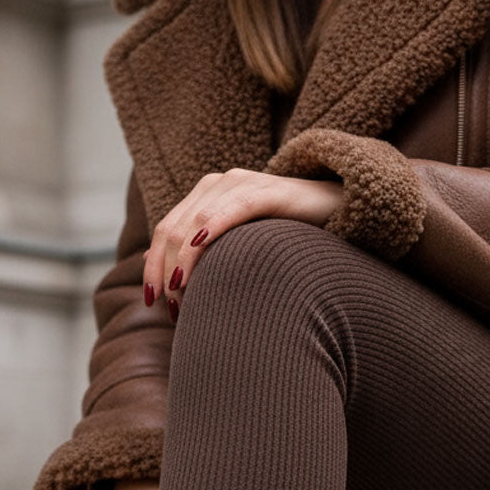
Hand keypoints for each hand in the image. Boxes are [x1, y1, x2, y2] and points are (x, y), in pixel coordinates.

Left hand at [142, 169, 344, 309]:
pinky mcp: (266, 191)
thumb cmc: (289, 233)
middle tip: (167, 307)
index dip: (153, 265)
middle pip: (173, 228)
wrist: (338, 208)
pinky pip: (231, 210)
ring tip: (181, 294)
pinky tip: (198, 252)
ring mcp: (241, 183)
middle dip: (163, 270)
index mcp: (206, 195)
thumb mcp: (238, 242)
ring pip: (195, 224)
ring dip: (183, 262)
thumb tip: (155, 263)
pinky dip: (210, 232)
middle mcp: (218, 183)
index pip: (165, 230)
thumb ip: (200, 248)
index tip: (152, 301)